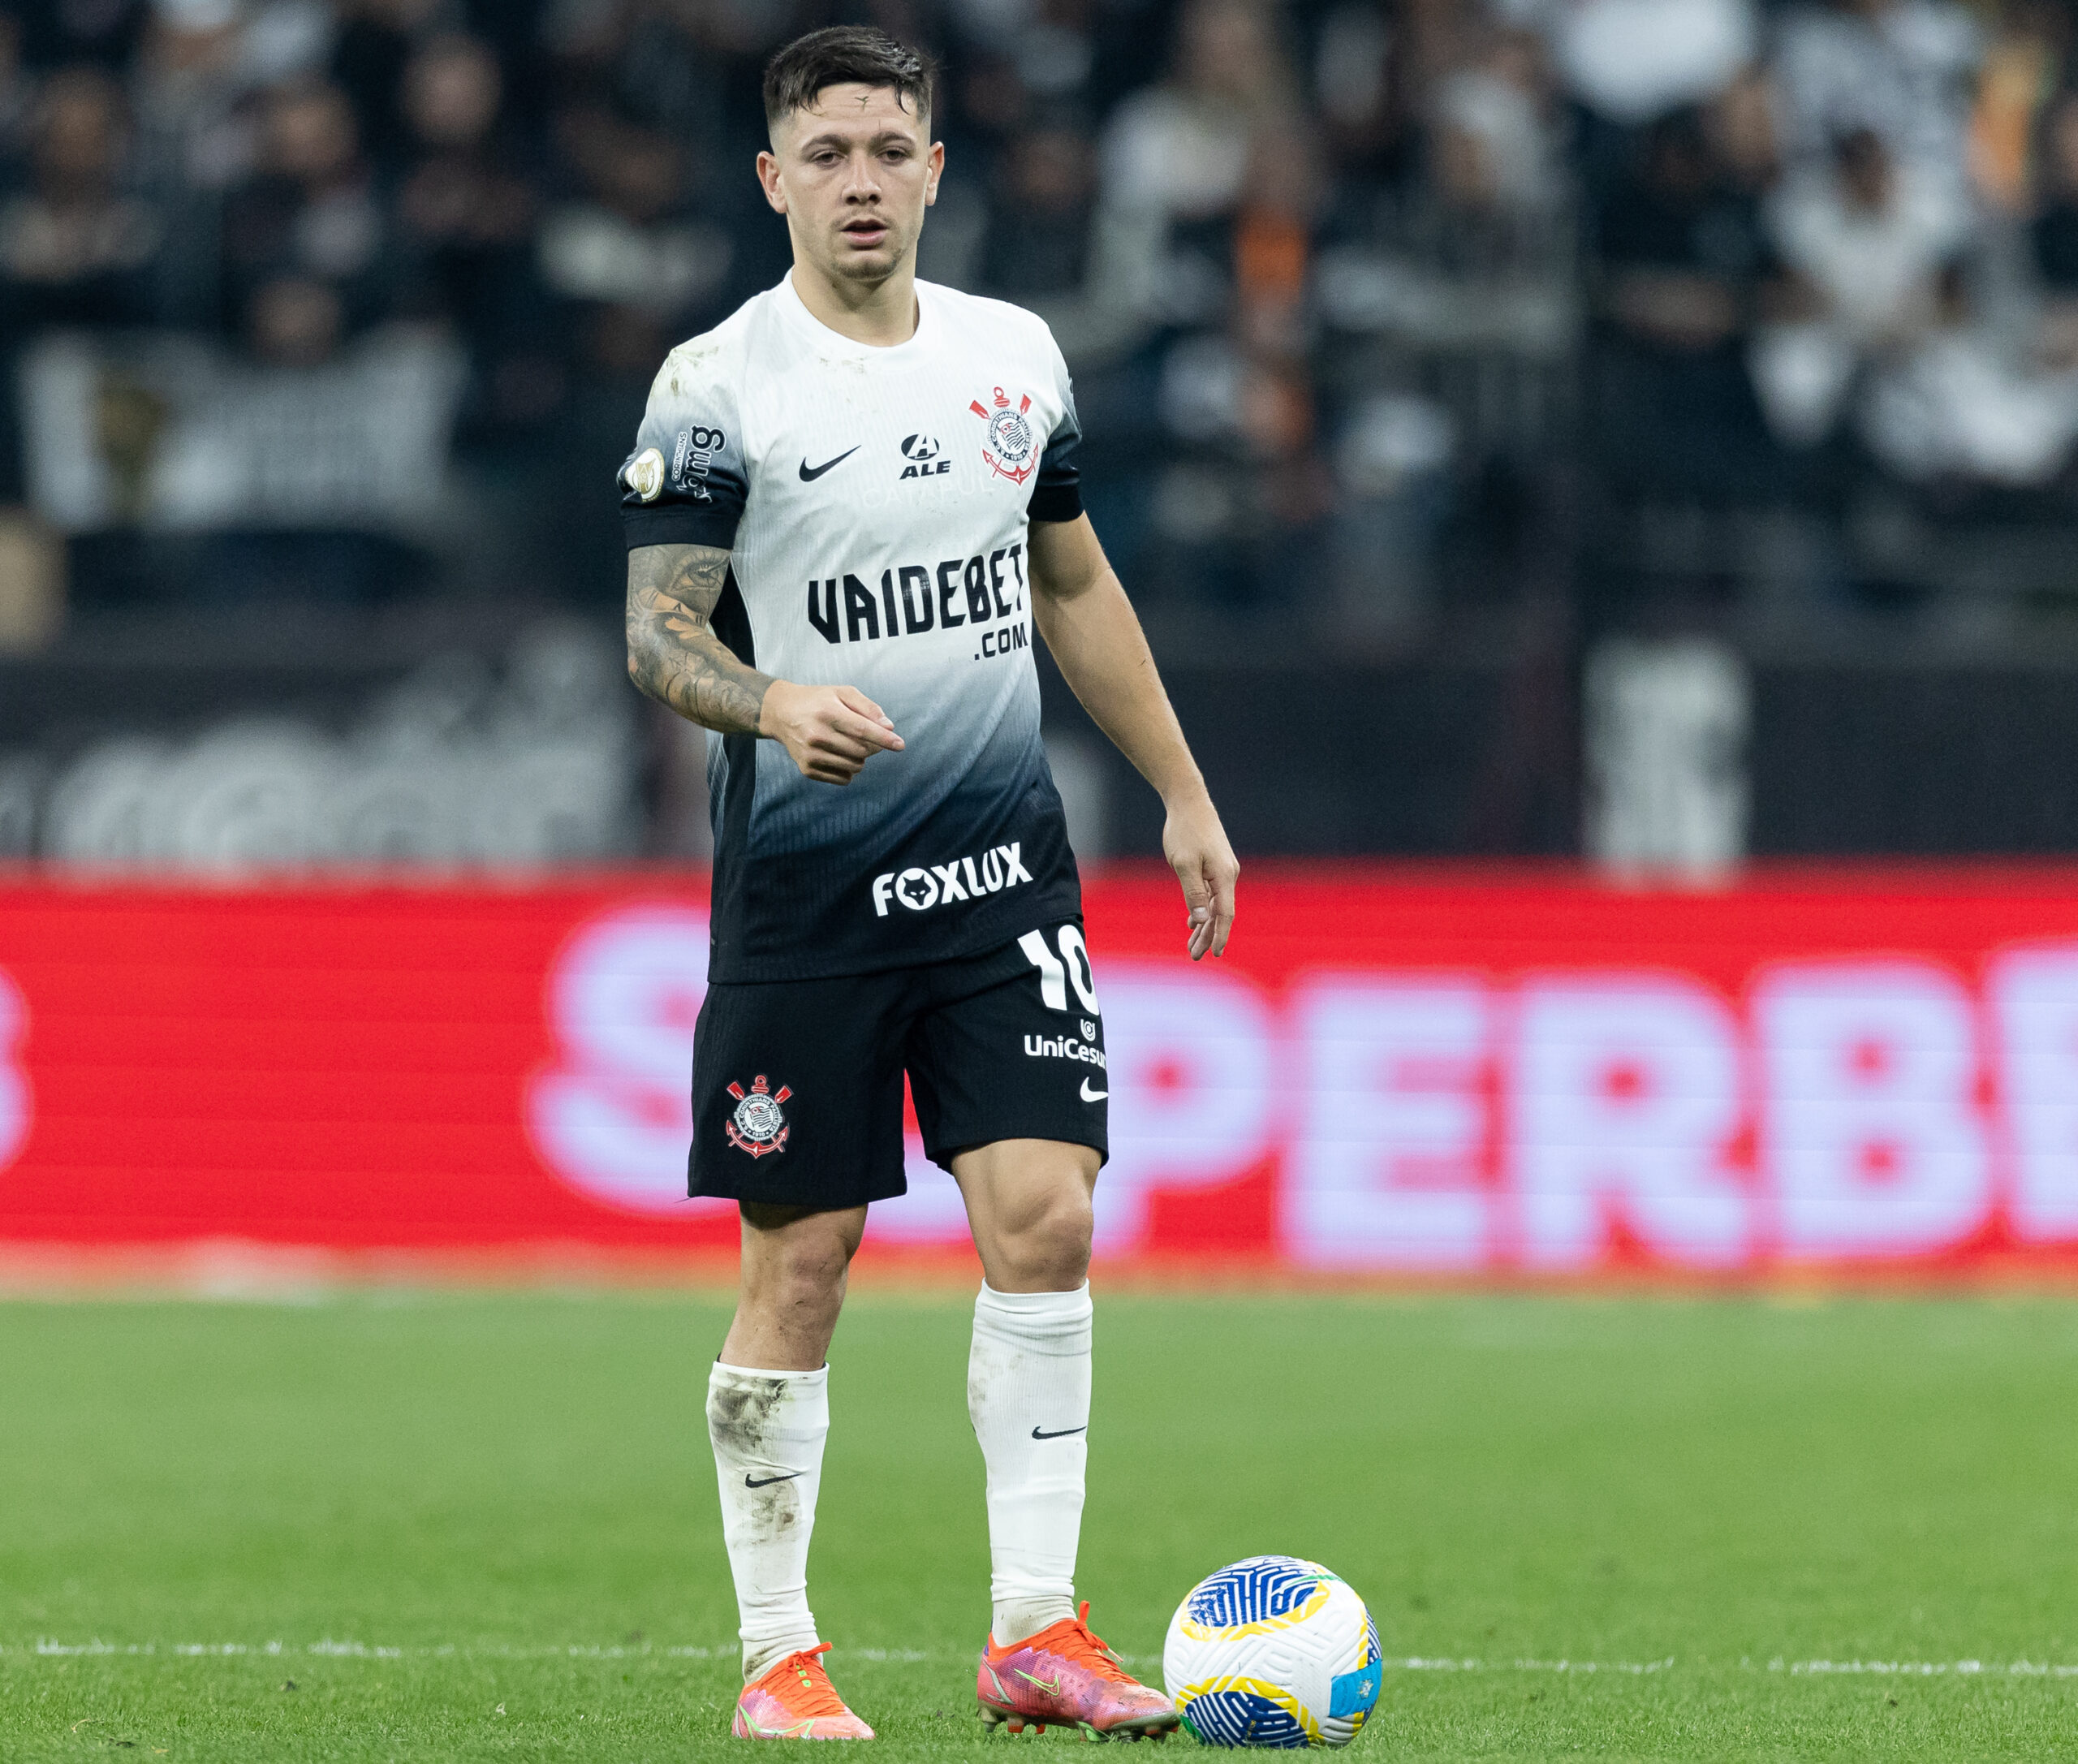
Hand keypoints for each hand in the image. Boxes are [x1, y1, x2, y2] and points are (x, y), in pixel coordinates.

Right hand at [760, 681, 903, 783]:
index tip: (900, 745)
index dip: (884, 739)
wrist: (781, 713)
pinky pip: (843, 779)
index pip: (862, 730)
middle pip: (862, 751)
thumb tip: (889, 727)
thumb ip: (868, 708)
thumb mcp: (842, 693)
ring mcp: (810, 755)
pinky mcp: (807, 769)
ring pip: (855, 767)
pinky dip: (849, 770)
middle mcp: (817, 735)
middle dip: (872, 746)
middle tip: (866, 737)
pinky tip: (839, 755)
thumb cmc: (818, 701)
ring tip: (849, 744)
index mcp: (827, 713)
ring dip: (861, 758)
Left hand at [1162, 787, 1237, 959]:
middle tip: (1195, 957)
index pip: (1225, 914)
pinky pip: (1211, 894)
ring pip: (1214, 905)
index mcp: (1224, 876)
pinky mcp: (1214, 865)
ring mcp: (1222, 870)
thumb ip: (1194, 893)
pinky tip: (1192, 922)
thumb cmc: (1185, 832)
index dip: (1221, 936)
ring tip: (1192, 946)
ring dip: (1203, 925)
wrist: (1189, 802)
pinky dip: (1202, 909)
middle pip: (1220, 913)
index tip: (1215, 954)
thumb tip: (1202, 920)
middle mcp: (1228, 875)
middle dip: (1208, 936)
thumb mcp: (1184, 864)